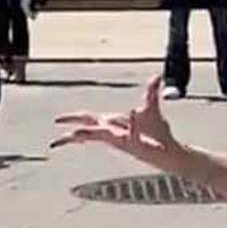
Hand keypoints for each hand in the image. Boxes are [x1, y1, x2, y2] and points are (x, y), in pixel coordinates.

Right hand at [51, 76, 181, 168]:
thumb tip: (156, 77)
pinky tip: (132, 114)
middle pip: (88, 129)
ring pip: (101, 136)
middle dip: (73, 127)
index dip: (73, 118)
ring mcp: (123, 140)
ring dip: (87, 133)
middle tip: (56, 136)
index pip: (89, 119)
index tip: (58, 120)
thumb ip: (151, 92)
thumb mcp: (151, 108)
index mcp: (113, 124)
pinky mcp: (135, 144)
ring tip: (72, 134)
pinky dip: (132, 127)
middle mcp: (114, 133)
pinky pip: (131, 134)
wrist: (170, 150)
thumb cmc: (157, 133)